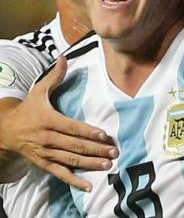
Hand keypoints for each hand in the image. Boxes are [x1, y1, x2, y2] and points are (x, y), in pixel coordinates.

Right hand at [0, 55, 118, 190]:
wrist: (7, 130)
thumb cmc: (29, 108)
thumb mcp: (38, 90)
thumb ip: (55, 76)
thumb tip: (64, 56)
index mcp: (48, 120)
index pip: (72, 127)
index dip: (89, 132)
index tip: (105, 135)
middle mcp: (48, 138)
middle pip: (75, 145)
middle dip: (96, 150)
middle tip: (114, 152)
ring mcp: (46, 153)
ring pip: (71, 160)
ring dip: (90, 164)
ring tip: (108, 165)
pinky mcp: (44, 163)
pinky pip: (60, 174)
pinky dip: (74, 180)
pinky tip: (88, 186)